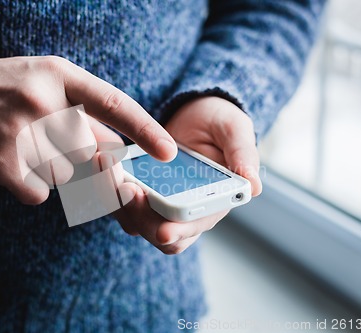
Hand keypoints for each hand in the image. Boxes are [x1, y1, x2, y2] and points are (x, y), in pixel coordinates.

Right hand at [0, 56, 176, 203]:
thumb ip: (82, 113)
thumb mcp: (46, 84)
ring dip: (51, 170)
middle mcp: (42, 101)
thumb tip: (117, 153)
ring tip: (23, 146)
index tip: (168, 152)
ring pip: (65, 175)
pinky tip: (10, 162)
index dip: (145, 130)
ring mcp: (20, 133)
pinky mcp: (1, 164)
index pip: (113, 104)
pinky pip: (39, 194)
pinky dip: (30, 186)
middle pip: (92, 152)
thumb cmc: (9, 91)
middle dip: (86, 160)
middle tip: (56, 145)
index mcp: (58, 75)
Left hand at [113, 97, 261, 254]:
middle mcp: (186, 211)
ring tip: (112, 175)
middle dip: (144, 219)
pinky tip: (105, 170)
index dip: (181, 231)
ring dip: (123, 206)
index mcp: (213, 202)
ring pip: (138, 224)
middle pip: (162, 234)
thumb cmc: (217, 123)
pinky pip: (121, 203)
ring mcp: (160, 204)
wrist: (192, 114)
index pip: (196, 227)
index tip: (165, 230)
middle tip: (129, 191)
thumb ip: (243, 153)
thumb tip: (255, 185)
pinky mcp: (139, 192)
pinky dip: (111, 193)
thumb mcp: (234, 129)